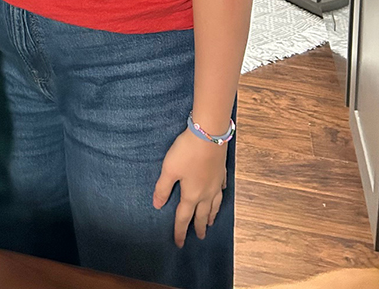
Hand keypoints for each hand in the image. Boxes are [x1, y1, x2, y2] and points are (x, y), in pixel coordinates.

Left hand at [153, 128, 227, 246]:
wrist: (209, 135)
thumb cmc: (187, 152)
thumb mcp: (169, 169)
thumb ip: (163, 188)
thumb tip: (157, 205)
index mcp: (191, 195)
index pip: (184, 218)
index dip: (180, 231)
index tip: (179, 244)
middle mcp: (206, 194)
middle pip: (202, 215)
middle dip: (199, 227)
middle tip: (200, 237)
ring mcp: (216, 184)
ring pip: (214, 205)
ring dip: (211, 215)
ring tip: (210, 222)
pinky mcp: (221, 173)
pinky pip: (221, 190)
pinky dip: (220, 197)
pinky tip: (219, 195)